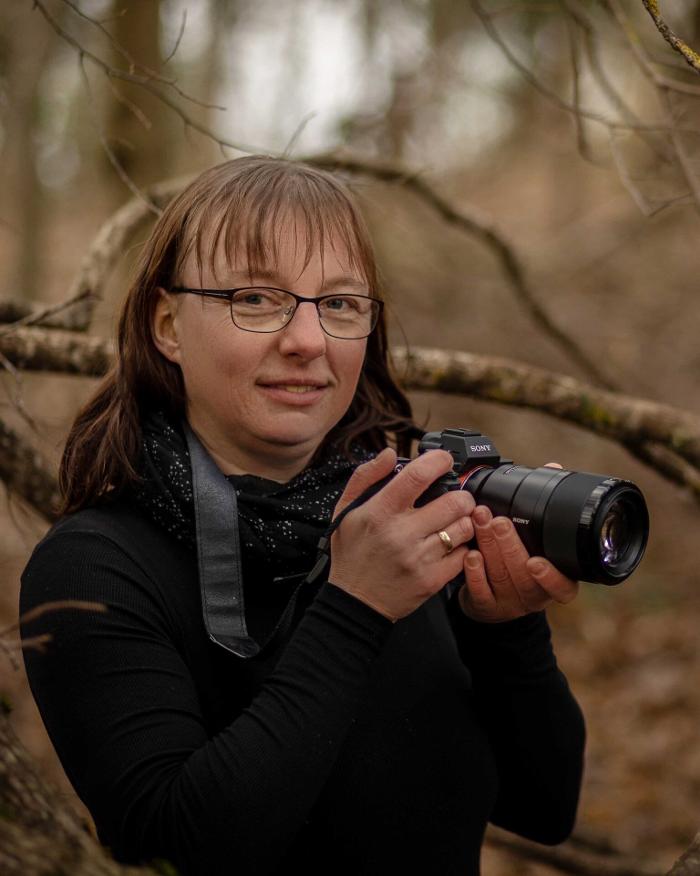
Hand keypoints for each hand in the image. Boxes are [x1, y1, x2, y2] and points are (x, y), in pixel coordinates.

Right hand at [329, 448, 475, 621]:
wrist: (354, 602)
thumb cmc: (352, 554)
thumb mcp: (346, 511)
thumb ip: (366, 477)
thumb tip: (389, 454)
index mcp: (379, 512)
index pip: (417, 476)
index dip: (438, 461)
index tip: (444, 460)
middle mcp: (401, 534)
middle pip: (454, 501)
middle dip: (461, 495)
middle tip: (455, 498)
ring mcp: (419, 558)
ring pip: (464, 527)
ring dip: (463, 521)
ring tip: (451, 523)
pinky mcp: (432, 580)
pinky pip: (465, 555)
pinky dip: (462, 547)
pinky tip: (449, 546)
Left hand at [457, 462, 578, 622]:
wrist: (494, 598)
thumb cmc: (518, 559)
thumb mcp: (537, 539)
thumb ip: (543, 506)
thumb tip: (553, 468)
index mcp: (554, 580)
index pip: (563, 588)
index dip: (552, 577)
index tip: (537, 561)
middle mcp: (534, 596)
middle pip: (523, 575)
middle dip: (509, 546)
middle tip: (498, 521)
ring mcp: (509, 604)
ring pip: (501, 578)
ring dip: (489, 548)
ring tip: (480, 523)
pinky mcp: (486, 607)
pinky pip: (480, 592)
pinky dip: (474, 572)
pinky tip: (469, 554)